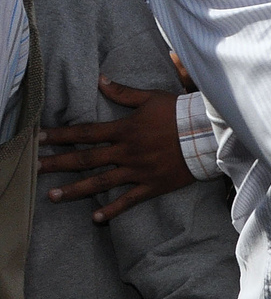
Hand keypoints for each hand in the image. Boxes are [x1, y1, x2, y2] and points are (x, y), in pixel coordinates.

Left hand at [40, 78, 195, 222]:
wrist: (208, 135)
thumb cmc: (181, 114)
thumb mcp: (152, 98)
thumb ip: (124, 93)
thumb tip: (100, 81)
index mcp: (124, 130)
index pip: (86, 133)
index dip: (61, 136)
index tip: (39, 139)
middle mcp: (126, 152)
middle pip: (86, 159)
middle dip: (58, 163)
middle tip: (34, 169)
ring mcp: (138, 171)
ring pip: (100, 182)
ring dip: (75, 190)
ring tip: (53, 196)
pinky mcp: (153, 185)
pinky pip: (129, 200)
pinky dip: (112, 209)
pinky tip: (96, 218)